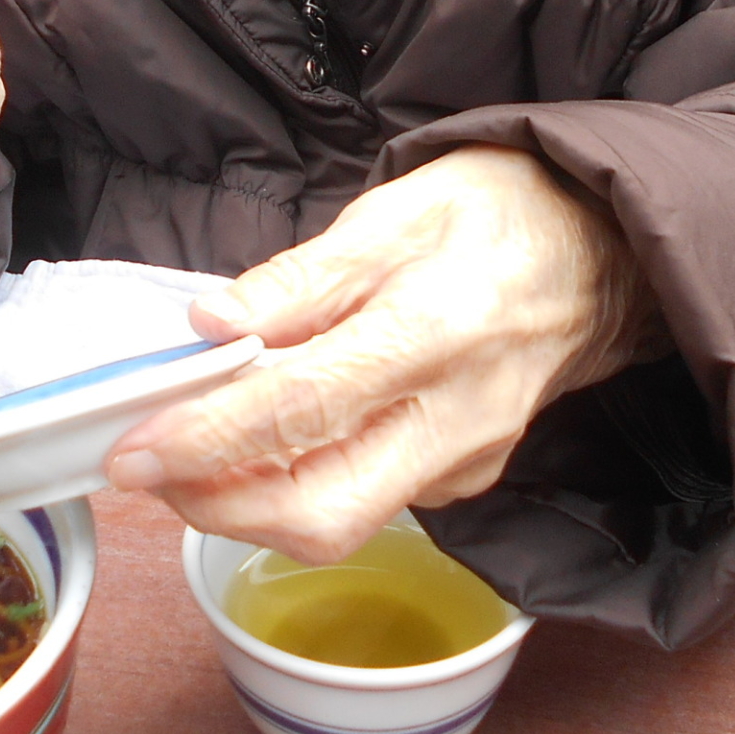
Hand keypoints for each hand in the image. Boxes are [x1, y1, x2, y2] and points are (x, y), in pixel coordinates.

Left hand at [104, 146, 665, 562]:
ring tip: (191, 449)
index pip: (300, 409)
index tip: (132, 447)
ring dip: (247, 501)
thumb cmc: (494, 213)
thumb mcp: (393, 210)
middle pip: (322, 514)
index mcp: (435, 331)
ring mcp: (467, 462)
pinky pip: (368, 502)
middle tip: (149, 466)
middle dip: (217, 507)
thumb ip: (299, 277)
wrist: (602, 252)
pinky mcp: (465, 480)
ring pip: (340, 523)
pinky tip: (266, 438)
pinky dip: (298, 483)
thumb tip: (209, 328)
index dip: (205, 438)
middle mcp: (456, 418)